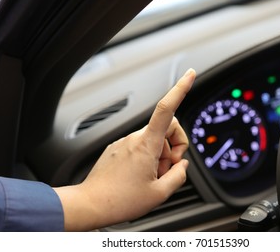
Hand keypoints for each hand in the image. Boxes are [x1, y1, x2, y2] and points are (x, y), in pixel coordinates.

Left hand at [54, 68, 195, 230]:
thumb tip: (182, 165)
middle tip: (167, 169)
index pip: (166, 109)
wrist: (90, 204)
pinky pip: (140, 147)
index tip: (189, 74)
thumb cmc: (120, 200)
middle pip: (167, 129)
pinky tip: (139, 176)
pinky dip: (147, 159)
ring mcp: (124, 143)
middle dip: (174, 147)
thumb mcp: (160, 194)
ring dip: (159, 157)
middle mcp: (134, 139)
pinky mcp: (117, 149)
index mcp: (147, 145)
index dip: (180, 89)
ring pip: (153, 141)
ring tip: (150, 178)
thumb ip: (178, 176)